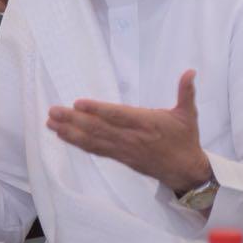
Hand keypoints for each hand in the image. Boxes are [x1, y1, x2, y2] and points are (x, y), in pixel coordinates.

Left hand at [46, 70, 210, 193]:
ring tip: (52, 123)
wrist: (185, 171)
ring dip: (70, 132)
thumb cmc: (185, 139)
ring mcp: (124, 150)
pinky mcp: (121, 158)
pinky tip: (65, 136)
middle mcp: (132, 137)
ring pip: (94, 141)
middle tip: (53, 111)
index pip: (118, 115)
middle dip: (74, 120)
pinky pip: (97, 150)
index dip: (98, 110)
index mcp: (147, 123)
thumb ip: (186, 92)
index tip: (78, 103)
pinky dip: (79, 143)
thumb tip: (190, 72)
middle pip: (99, 128)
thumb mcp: (188, 114)